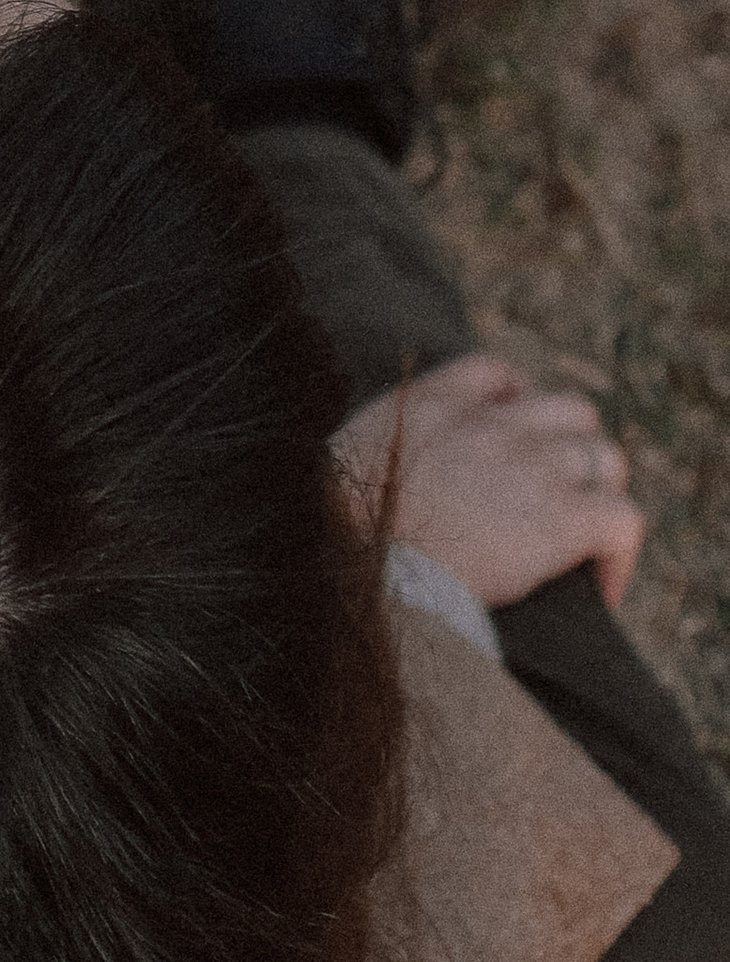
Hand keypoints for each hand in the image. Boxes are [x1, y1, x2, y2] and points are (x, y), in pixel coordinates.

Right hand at [334, 352, 643, 612]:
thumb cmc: (338, 541)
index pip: (495, 374)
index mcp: (429, 407)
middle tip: (560, 496)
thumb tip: (357, 474)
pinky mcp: (562, 520)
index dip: (518, 402)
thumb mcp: (341, 467)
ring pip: (606, 458)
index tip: (517, 441)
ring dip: (601, 496)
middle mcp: (488, 426)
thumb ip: (373, 452)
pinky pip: (623, 519)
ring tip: (585, 542)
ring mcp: (531, 468)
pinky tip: (600, 588)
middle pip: (570, 410)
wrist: (365, 579)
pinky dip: (619, 553)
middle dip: (573, 448)